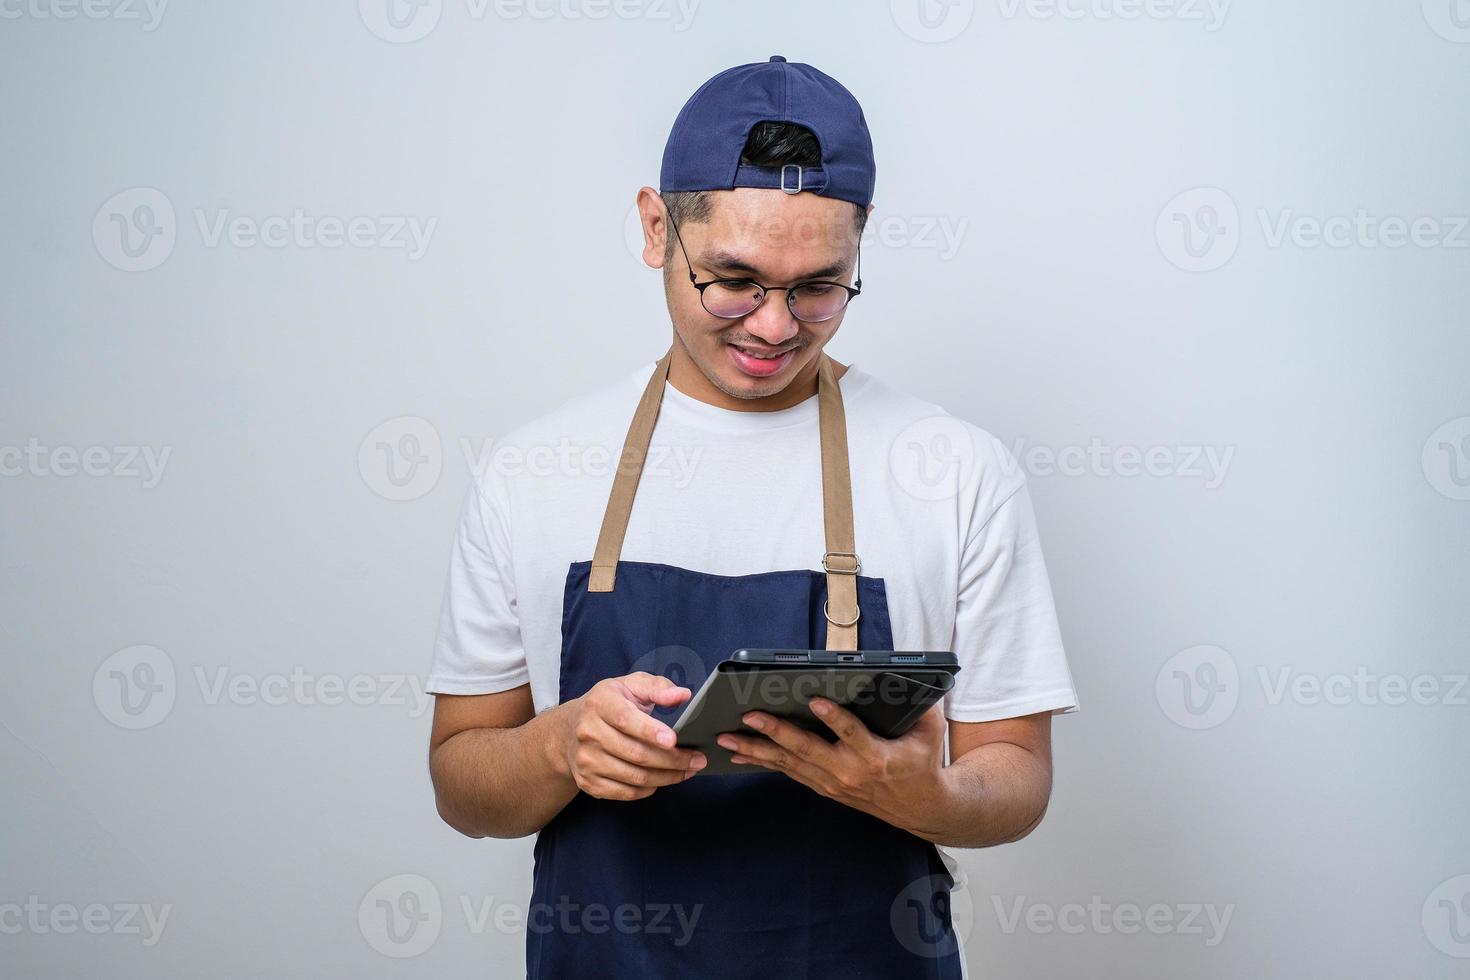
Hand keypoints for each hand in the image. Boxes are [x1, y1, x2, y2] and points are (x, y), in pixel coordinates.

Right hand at [556, 672, 706, 800]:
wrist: (571, 729)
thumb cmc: (611, 704)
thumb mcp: (632, 685)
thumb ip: (658, 687)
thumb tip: (683, 695)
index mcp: (600, 703)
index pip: (626, 719)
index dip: (650, 731)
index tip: (674, 740)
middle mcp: (588, 732)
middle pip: (636, 753)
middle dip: (672, 760)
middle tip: (697, 760)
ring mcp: (586, 760)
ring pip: (634, 777)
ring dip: (667, 777)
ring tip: (687, 771)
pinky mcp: (588, 782)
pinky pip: (626, 792)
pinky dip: (649, 789)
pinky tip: (662, 779)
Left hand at [716, 700, 946, 829]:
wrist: (921, 806)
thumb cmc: (924, 760)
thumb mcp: (930, 730)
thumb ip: (920, 704)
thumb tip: (906, 674)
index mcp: (877, 756)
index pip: (852, 734)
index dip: (834, 718)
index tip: (816, 700)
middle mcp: (850, 772)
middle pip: (807, 750)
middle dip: (776, 731)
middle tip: (750, 715)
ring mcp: (834, 783)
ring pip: (790, 764)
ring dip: (757, 750)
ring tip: (728, 737)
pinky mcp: (824, 788)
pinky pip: (789, 772)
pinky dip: (763, 762)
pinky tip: (739, 754)